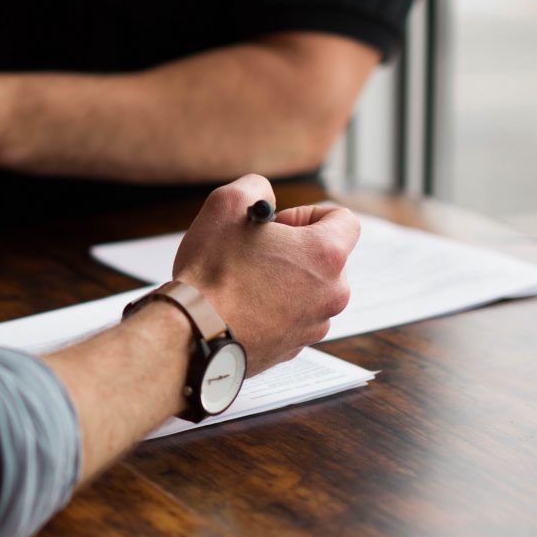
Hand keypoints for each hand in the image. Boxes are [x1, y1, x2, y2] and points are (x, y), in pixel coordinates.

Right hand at [173, 175, 358, 374]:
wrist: (193, 333)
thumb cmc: (211, 272)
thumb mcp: (226, 205)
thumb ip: (256, 188)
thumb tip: (263, 197)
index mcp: (326, 255)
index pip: (344, 220)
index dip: (308, 214)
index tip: (278, 226)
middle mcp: (332, 293)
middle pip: (326, 259)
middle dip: (294, 251)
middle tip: (255, 253)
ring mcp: (314, 325)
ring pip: (308, 292)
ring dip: (283, 282)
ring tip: (243, 283)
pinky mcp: (293, 348)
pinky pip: (290, 319)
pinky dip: (272, 310)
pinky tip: (240, 307)